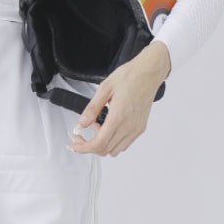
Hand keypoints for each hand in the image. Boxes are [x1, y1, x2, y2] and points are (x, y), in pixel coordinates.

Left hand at [68, 42, 171, 156]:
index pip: (98, 144)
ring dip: (102, 144)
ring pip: (114, 150)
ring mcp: (136, 129)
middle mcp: (129, 126)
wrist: (149, 72)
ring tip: (97, 126)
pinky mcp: (140, 128)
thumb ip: (91, 110)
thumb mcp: (104, 89)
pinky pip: (124, 144)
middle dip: (89, 145)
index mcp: (118, 117)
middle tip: (82, 133)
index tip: (74, 144)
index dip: (83, 148)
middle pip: (104, 150)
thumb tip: (80, 125)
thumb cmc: (130, 76)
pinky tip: (108, 127)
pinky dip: (112, 141)